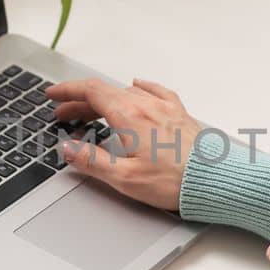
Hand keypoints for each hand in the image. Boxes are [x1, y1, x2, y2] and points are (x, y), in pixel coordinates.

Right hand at [45, 77, 202, 210]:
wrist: (216, 181)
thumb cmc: (175, 182)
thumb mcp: (124, 178)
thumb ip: (92, 161)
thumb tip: (67, 149)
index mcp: (129, 117)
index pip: (91, 92)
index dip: (68, 91)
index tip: (53, 95)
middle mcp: (147, 106)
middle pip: (106, 93)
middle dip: (80, 100)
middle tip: (64, 113)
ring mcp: (166, 108)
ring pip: (127, 93)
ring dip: (105, 98)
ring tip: (94, 111)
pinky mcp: (181, 115)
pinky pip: (156, 92)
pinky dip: (139, 88)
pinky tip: (139, 87)